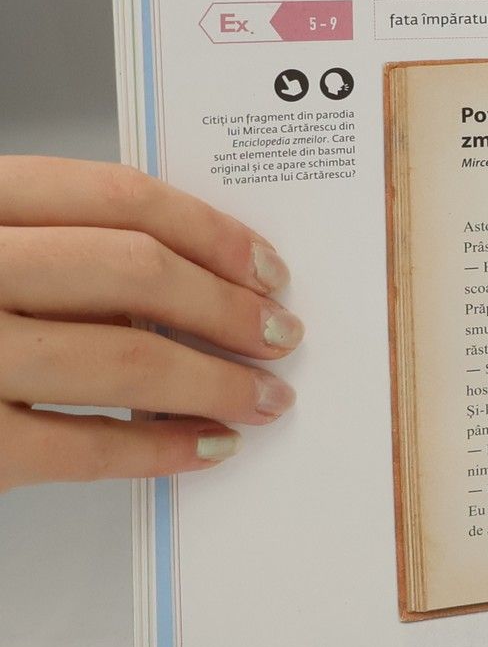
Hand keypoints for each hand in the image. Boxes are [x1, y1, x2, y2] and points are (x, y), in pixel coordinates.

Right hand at [0, 158, 300, 491]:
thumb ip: (49, 248)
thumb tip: (187, 277)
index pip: (115, 197)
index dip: (211, 232)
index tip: (266, 267)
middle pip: (134, 273)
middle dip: (228, 309)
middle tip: (280, 335)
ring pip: (122, 359)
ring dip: (215, 383)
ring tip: (261, 398)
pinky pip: (80, 448)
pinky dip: (158, 450)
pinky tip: (201, 449)